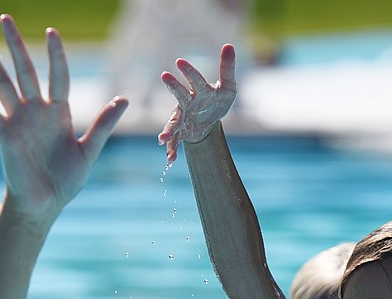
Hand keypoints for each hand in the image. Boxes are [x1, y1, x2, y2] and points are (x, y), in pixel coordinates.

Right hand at [0, 14, 127, 222]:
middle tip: (5, 18)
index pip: (58, 76)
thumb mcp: (88, 151)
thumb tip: (124, 99)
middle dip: (16, 44)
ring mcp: (18, 121)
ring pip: (3, 83)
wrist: (43, 205)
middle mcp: (36, 111)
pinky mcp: (4, 134)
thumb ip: (103, 125)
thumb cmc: (66, 182)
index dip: (56, 55)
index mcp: (58, 113)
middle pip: (25, 70)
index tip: (52, 33)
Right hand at [159, 44, 236, 162]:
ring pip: (174, 123)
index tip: (179, 61)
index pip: (195, 79)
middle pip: (180, 94)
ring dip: (168, 130)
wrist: (209, 118)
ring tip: (162, 138)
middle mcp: (187, 102)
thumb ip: (227, 68)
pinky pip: (176, 141)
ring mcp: (183, 118)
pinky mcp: (182, 132)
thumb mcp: (228, 86)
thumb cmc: (218, 100)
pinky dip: (173, 150)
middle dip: (173, 86)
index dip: (188, 70)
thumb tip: (229, 45)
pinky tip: (170, 160)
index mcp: (199, 90)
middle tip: (165, 75)